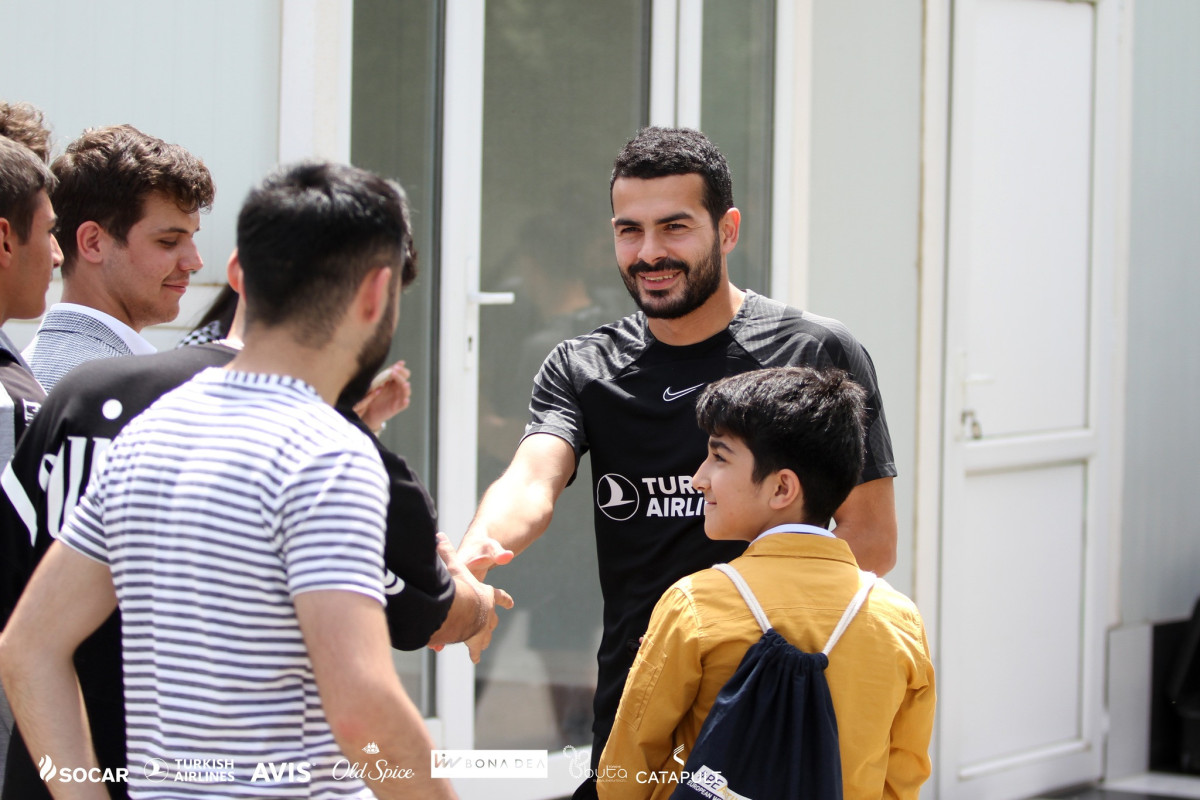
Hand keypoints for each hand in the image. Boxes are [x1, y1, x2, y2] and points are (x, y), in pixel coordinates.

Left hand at [353, 360, 411, 432]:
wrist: (367, 410)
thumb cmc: (372, 395)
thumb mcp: (377, 383)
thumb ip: (384, 375)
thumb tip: (390, 366)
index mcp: (394, 382)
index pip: (403, 373)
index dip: (401, 369)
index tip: (396, 366)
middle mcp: (398, 389)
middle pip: (404, 381)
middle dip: (401, 376)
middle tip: (394, 371)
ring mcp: (398, 398)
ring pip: (406, 392)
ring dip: (405, 388)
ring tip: (404, 384)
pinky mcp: (397, 407)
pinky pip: (403, 405)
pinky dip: (405, 402)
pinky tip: (405, 400)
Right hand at [433, 534, 513, 662]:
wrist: (466, 609)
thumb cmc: (463, 586)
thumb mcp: (456, 566)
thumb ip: (447, 553)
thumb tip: (438, 536)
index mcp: (488, 595)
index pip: (499, 595)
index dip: (503, 598)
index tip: (510, 603)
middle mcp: (489, 613)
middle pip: (492, 619)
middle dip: (491, 623)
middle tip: (492, 627)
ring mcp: (484, 628)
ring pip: (486, 636)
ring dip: (483, 640)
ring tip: (481, 648)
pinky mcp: (475, 641)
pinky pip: (474, 649)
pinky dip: (474, 652)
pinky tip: (474, 658)